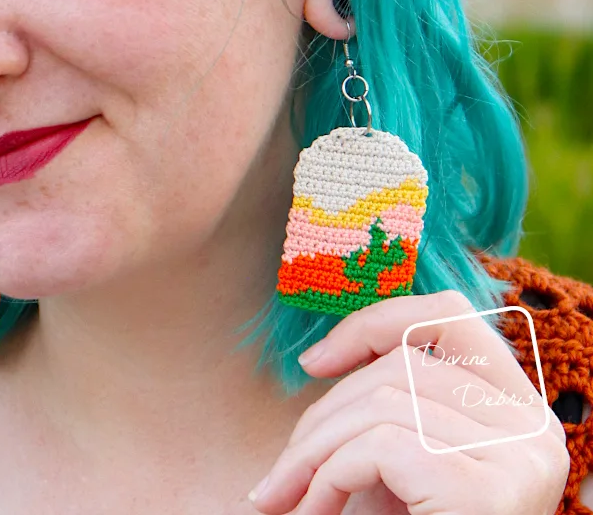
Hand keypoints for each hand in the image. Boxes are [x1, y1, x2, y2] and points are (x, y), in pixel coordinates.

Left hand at [249, 290, 569, 514]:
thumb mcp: (408, 461)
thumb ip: (391, 406)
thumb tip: (313, 357)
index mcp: (518, 406)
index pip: (449, 315)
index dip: (374, 323)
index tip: (313, 362)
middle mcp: (531, 425)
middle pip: (401, 366)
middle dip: (322, 413)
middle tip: (278, 474)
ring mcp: (517, 455)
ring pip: (383, 402)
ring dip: (313, 452)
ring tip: (285, 498)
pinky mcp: (488, 489)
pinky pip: (380, 446)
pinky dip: (328, 475)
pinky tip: (314, 512)